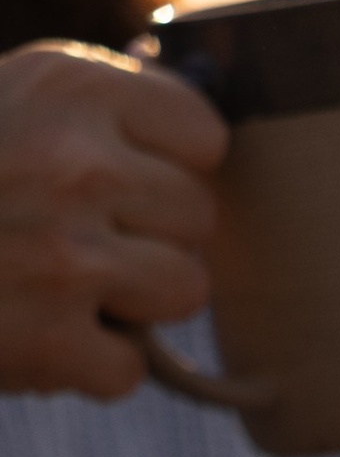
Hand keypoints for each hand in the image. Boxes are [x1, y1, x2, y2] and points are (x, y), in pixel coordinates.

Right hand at [0, 44, 223, 399]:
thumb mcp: (15, 101)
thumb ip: (103, 113)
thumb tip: (204, 140)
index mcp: (69, 87)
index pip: (203, 134)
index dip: (172, 165)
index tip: (132, 176)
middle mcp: (78, 163)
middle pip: (198, 218)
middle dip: (149, 233)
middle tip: (76, 234)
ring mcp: (69, 256)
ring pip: (184, 290)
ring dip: (132, 300)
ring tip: (61, 283)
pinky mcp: (52, 341)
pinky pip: (129, 369)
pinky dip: (87, 367)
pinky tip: (35, 331)